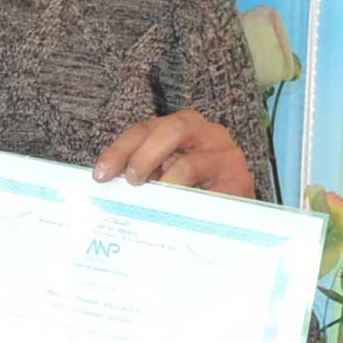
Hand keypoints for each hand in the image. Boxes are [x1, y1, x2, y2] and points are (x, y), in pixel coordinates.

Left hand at [93, 109, 254, 196]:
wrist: (240, 212)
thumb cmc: (196, 190)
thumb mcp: (166, 174)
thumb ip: (143, 173)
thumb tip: (107, 185)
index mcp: (184, 126)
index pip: (145, 129)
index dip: (120, 149)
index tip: (101, 174)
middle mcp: (208, 133)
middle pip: (171, 130)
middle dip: (144, 155)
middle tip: (131, 181)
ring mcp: (226, 156)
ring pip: (189, 164)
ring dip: (164, 185)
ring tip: (155, 201)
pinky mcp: (240, 182)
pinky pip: (209, 194)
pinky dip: (189, 206)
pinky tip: (178, 216)